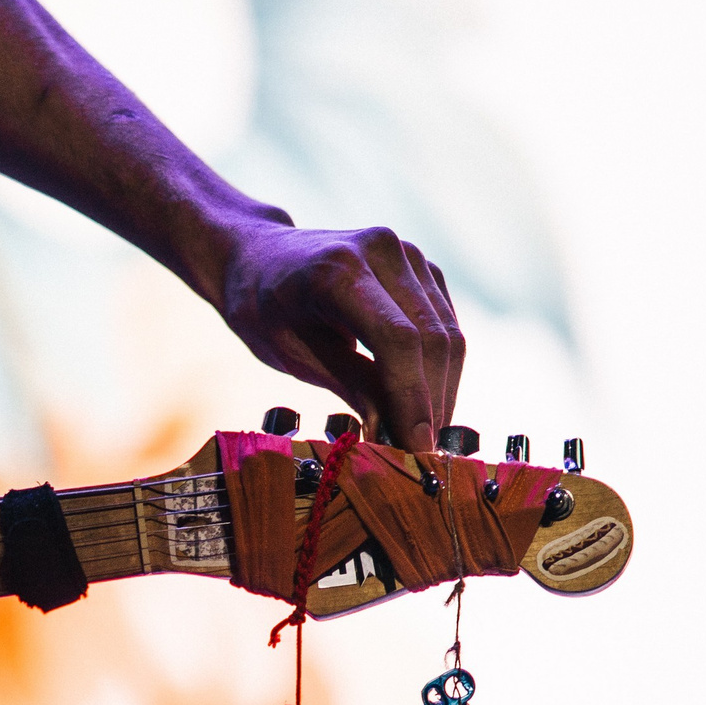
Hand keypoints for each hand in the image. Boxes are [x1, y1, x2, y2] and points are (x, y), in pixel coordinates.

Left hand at [211, 214, 464, 453]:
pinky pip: (444, 324)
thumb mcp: (292, 353)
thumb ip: (349, 385)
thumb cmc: (263, 308)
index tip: (416, 445)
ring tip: (423, 434)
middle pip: (431, 337)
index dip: (412, 397)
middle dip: (431, 401)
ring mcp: (408, 254)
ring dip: (442, 389)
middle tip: (422, 454)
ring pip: (447, 334)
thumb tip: (394, 433)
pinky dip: (440, 367)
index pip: (397, 339)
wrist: (258, 258)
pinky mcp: (423, 268)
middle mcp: (382, 250)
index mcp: (338, 268)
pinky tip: (425, 403)